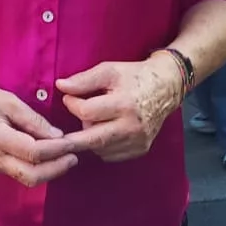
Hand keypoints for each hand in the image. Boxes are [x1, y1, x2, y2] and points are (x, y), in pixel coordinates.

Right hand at [0, 79, 78, 186]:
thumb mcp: (9, 101)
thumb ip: (34, 120)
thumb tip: (58, 136)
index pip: (34, 152)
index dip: (57, 150)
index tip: (72, 143)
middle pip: (32, 175)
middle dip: (57, 169)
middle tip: (74, 157)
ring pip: (26, 178)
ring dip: (49, 171)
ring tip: (65, 157)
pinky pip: (19, 172)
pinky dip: (37, 168)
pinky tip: (47, 156)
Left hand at [55, 57, 186, 162]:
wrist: (165, 88)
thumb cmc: (134, 77)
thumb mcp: (109, 71)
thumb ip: (84, 80)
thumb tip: (61, 86)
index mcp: (124, 104)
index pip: (87, 112)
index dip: (72, 104)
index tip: (68, 98)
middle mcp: (132, 127)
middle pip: (92, 139)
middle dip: (72, 136)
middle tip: (60, 130)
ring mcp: (137, 141)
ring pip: (99, 148)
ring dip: (89, 137)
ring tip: (93, 120)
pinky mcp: (140, 149)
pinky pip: (110, 155)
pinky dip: (101, 145)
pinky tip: (103, 130)